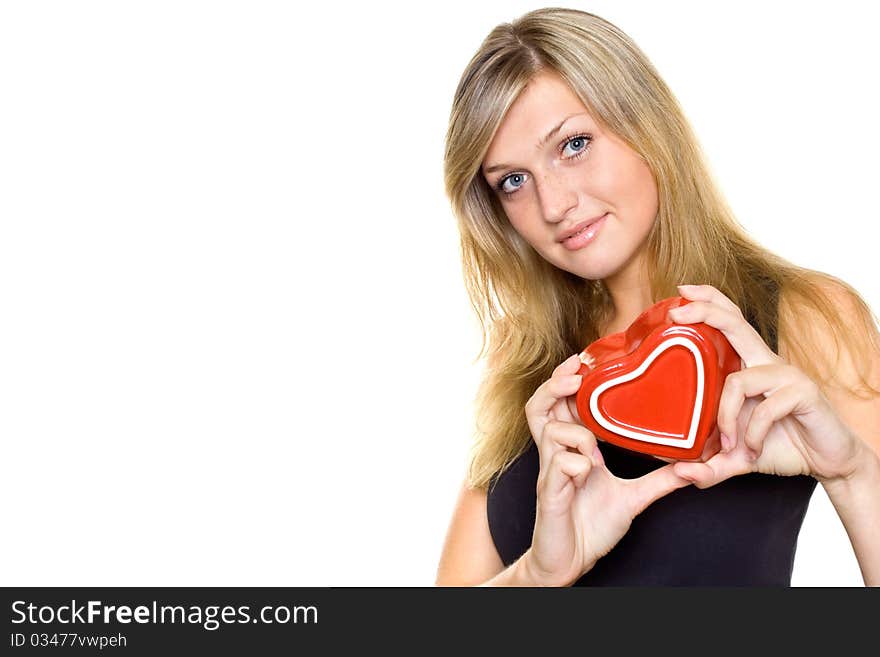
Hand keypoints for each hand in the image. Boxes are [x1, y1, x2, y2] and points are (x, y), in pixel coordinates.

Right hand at [522, 353, 692, 585]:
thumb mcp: (633, 498)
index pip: (559, 405)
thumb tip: (691, 467)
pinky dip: (579, 464)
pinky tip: (592, 473)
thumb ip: (659, 480)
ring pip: (551, 431)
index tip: (584, 362)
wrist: (569, 562)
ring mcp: (550, 472)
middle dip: (555, 385)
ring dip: (575, 430)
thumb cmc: (590, 526)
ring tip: (592, 441)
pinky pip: (560, 465)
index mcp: (571, 450)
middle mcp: (556, 455)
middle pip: (539, 406)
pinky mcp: (548, 493)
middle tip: (577, 374)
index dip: (567, 380)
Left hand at [667, 284, 864, 486]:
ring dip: (725, 417)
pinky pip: (765, 408)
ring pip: (738, 380)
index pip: (729, 322)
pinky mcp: (803, 392)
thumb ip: (708, 466)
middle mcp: (766, 363)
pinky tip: (753, 450)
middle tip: (677, 313)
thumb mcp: (737, 458)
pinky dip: (753, 433)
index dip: (707, 303)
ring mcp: (785, 375)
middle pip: (735, 323)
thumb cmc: (782, 446)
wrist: (830, 462)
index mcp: (749, 366)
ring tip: (727, 445)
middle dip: (704, 311)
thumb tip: (679, 474)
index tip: (678, 296)